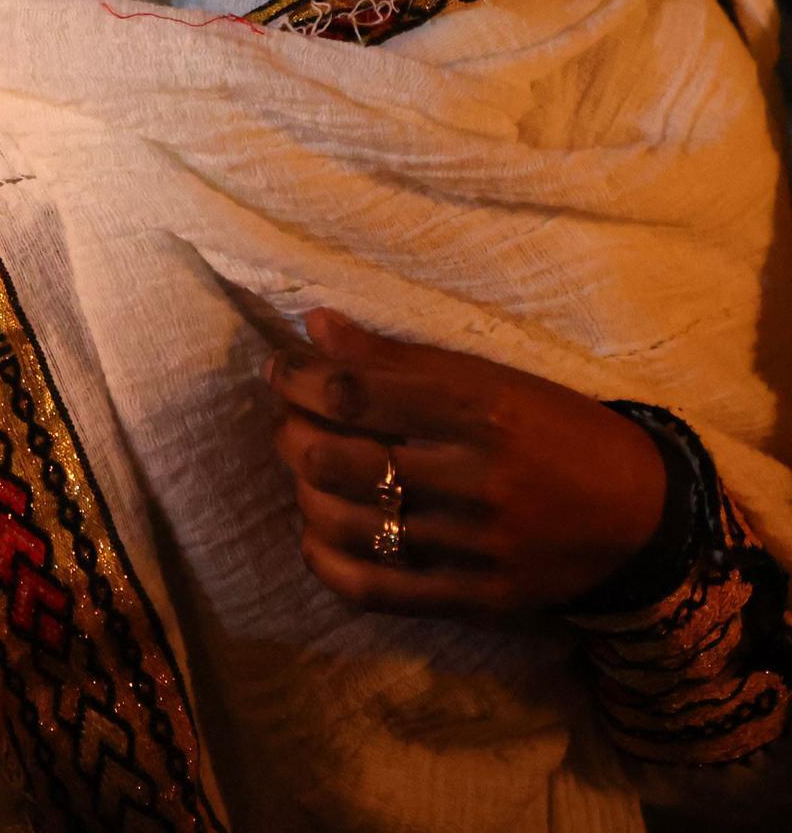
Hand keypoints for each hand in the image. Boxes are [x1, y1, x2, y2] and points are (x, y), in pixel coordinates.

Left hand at [268, 309, 666, 619]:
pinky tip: (315, 532)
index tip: (280, 367)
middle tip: (287, 417)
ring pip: (347, 523)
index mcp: (483, 408)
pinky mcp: (474, 599)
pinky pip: (374, 588)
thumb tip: (316, 326)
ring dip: (303, 491)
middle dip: (291, 432)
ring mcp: (473, 545)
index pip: (360, 393)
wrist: (644, 519)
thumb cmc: (563, 430)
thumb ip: (403, 357)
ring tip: (302, 468)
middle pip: (339, 459)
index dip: (301, 379)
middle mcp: (475, 477)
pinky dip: (325, 559)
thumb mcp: (497, 377)